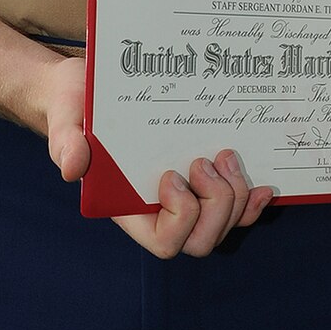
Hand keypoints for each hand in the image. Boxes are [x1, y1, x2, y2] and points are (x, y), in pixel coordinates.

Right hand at [37, 55, 272, 257]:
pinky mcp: (203, 178)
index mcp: (127, 207)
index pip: (165, 241)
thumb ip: (67, 142)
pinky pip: (236, 206)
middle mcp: (159, 210)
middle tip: (207, 160)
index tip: (172, 175)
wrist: (88, 87)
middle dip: (217, 205)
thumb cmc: (74, 107)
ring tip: (227, 155)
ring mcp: (186, 196)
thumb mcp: (66, 118)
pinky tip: (264, 184)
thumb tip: (73, 167)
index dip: (181, 217)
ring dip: (236, 195)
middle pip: (202, 240)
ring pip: (225, 225)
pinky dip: (252, 200)